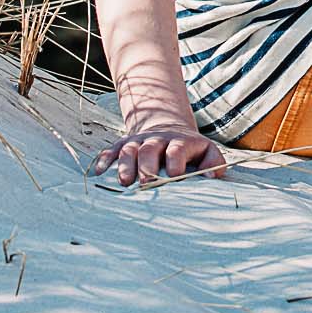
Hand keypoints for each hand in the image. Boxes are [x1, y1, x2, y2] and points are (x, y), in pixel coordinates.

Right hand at [94, 126, 228, 186]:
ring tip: (123, 182)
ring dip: (124, 165)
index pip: (176, 149)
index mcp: (180, 142)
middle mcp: (157, 139)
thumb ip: (213, 163)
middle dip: (146, 165)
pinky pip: (111, 149)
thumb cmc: (190, 151)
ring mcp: (139, 141)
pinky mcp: (123, 143)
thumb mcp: (207, 152)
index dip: (175, 161)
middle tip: (144, 183)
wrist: (169, 130)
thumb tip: (212, 177)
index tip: (173, 175)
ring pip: (129, 149)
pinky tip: (98, 172)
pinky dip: (104, 159)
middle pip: (149, 149)